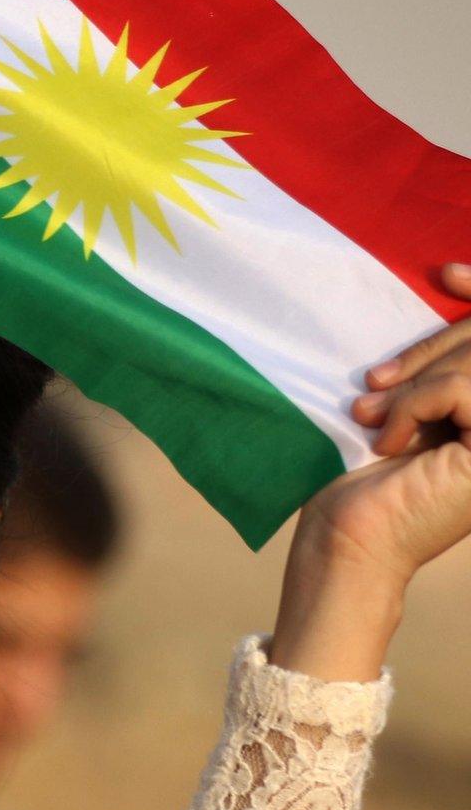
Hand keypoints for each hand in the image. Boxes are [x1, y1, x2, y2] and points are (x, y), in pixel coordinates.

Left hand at [270, 262, 470, 680]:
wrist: (350, 537)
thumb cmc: (364, 474)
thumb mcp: (410, 401)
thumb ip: (442, 362)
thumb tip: (454, 277)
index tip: (447, 273)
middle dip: (429, 351)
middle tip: (371, 386)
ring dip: (412, 385)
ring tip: (368, 416)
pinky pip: (463, 388)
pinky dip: (415, 405)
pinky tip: (390, 441)